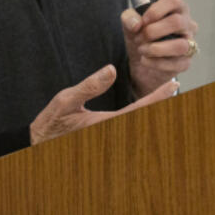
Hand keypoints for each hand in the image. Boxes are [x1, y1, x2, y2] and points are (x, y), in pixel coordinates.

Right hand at [29, 64, 177, 145]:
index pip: (138, 108)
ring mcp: (108, 136)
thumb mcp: (65, 100)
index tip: (173, 84)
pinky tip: (145, 104)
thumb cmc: (51, 123)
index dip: (157, 96)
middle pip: (143, 116)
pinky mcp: (104, 136)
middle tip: (175, 85)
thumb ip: (89, 86)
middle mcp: (110, 132)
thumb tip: (111, 70)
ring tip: (166, 92)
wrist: (38, 144)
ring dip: (151, 108)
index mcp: (104, 124)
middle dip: (160, 102)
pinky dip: (139, 112)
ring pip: (137, 122)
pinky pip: (127, 123)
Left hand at [121, 0, 198, 98]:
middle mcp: (187, 24)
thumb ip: (129, 18)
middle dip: (152, 31)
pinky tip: (145, 60)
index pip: (174, 0)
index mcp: (176, 8)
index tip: (143, 21)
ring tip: (142, 50)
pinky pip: (176, 63)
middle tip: (138, 38)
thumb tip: (136, 24)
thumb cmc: (141, 35)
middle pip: (177, 22)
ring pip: (180, 45)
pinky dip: (156, 63)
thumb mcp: (130, 24)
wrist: (140, 60)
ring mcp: (189, 43)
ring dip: (155, 49)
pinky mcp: (186, 62)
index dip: (156, 10)